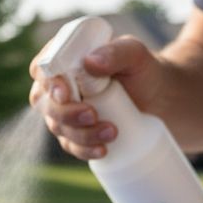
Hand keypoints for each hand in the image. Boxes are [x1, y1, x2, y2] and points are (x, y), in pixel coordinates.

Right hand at [29, 33, 166, 159]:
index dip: (48, 82)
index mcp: (65, 60)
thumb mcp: (134, 54)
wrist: (159, 99)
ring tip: (112, 132)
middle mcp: (59, 87)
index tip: (65, 94)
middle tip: (92, 115)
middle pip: (45, 103)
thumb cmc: (142, 70)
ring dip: (81, 134)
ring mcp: (64, 113)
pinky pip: (71, 145)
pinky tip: (102, 150)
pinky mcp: (75, 134)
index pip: (43, 69)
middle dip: (66, 114)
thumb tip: (89, 62)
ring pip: (58, 127)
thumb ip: (115, 52)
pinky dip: (84, 150)